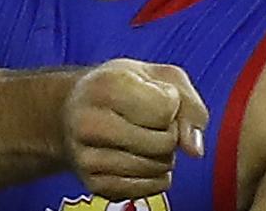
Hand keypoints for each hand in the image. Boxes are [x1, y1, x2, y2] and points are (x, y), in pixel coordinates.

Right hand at [61, 58, 209, 200]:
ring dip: (163, 155)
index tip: (156, 95)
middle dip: (170, 132)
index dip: (172, 103)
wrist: (71, 111)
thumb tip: (194, 149)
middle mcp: (89, 123)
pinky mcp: (94, 185)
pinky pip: (149, 189)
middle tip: (152, 120)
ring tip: (144, 137)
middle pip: (162, 143)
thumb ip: (189, 104)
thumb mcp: (158, 76)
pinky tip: (140, 156)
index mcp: (105, 86)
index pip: (164, 109)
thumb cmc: (118, 88)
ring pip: (157, 168)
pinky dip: (155, 175)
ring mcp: (88, 158)